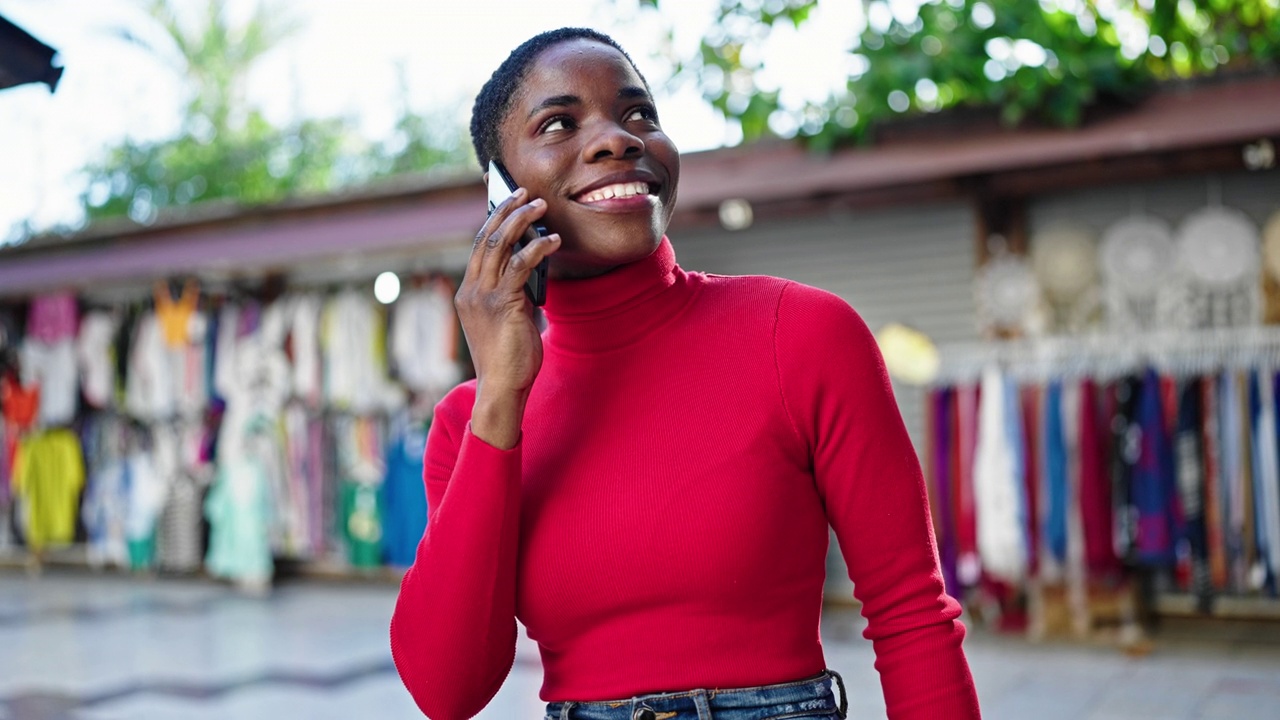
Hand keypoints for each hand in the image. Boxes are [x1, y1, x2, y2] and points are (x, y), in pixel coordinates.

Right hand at [454, 189, 559, 447]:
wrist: (502, 387)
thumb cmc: (509, 355)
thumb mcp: (507, 316)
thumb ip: (513, 291)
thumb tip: (532, 261)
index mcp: (468, 293)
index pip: (478, 247)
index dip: (493, 220)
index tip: (508, 201)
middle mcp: (470, 290)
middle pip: (485, 238)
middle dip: (505, 210)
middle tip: (525, 192)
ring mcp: (483, 297)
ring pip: (498, 245)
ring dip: (520, 221)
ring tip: (540, 206)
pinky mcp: (502, 305)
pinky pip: (520, 266)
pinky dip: (537, 248)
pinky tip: (553, 241)